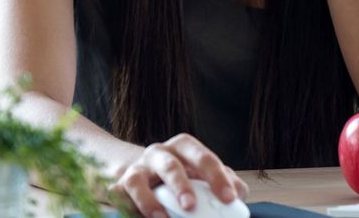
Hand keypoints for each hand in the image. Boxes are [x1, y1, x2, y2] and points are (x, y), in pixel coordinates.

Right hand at [106, 133, 248, 216]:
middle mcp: (159, 153)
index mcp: (184, 147)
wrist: (143, 173)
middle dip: (181, 186)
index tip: (229, 198)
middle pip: (171, 166)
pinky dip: (126, 207)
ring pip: (138, 180)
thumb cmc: (181, 175)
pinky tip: (136, 217)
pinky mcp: (119, 185)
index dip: (217, 177)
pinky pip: (118, 196)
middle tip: (190, 206)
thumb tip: (240, 194)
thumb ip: (223, 181)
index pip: (204, 158)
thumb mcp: (202, 174)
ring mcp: (137, 169)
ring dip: (150, 201)